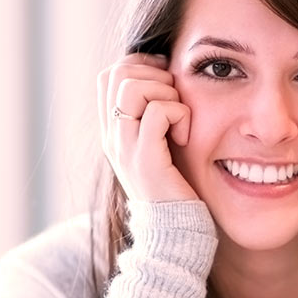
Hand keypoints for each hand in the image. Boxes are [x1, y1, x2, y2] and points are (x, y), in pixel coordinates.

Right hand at [97, 53, 197, 201]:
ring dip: (165, 92)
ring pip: (132, 87)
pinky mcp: (146, 160)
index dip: (140, 67)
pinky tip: (186, 137)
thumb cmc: (175, 187)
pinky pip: (157, 112)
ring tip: (180, 119)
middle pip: (118, 74)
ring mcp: (125, 148)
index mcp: (113, 131)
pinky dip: (179, 114)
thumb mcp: (159, 147)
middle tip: (175, 102)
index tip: (167, 84)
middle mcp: (112, 137)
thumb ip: (152, 118)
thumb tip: (165, 79)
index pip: (110, 75)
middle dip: (154, 76)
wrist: (174, 231)